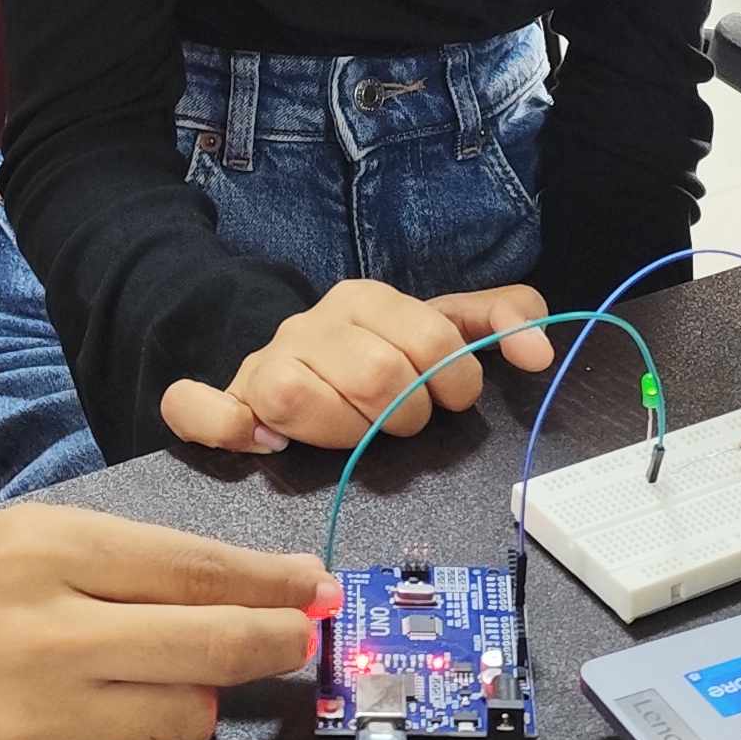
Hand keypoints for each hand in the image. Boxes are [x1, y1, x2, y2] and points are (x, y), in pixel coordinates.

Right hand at [0, 507, 332, 739]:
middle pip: (210, 644)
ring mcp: (38, 714)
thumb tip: (245, 586)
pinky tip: (84, 718)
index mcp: (49, 550)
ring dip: (196, 700)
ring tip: (161, 681)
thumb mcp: (29, 544)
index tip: (313, 586)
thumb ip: (130, 564)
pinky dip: (127, 739)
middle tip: (299, 639)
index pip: (192, 568)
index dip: (268, 582)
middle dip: (273, 642)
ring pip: (184, 716)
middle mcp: (47, 630)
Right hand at [158, 280, 555, 455]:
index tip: (448, 398)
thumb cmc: (374, 351)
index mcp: (367, 299)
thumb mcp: (439, 325)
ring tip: (347, 433)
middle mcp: (312, 323)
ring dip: (338, 433)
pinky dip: (226, 428)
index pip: (432, 339)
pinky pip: (200, 410)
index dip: (453, 383)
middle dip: (402, 416)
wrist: (289, 354)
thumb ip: (497, 319)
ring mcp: (265, 361)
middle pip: (377, 377)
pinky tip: (261, 441)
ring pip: (301, 399)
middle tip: (396, 422)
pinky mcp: (227, 398)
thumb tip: (539, 350)